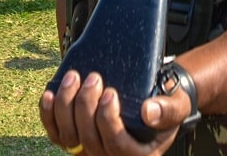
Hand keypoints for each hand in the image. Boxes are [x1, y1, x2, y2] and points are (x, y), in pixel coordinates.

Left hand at [39, 69, 184, 154]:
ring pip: (69, 138)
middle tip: (93, 78)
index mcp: (138, 155)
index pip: (117, 145)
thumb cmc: (167, 104)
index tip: (110, 93)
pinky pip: (56, 134)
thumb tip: (148, 111)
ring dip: (66, 106)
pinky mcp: (76, 139)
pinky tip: (49, 94)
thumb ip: (167, 109)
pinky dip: (49, 115)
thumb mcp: (177, 105)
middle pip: (89, 140)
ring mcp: (92, 150)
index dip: (108, 120)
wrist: (157, 99)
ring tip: (74, 77)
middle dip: (86, 107)